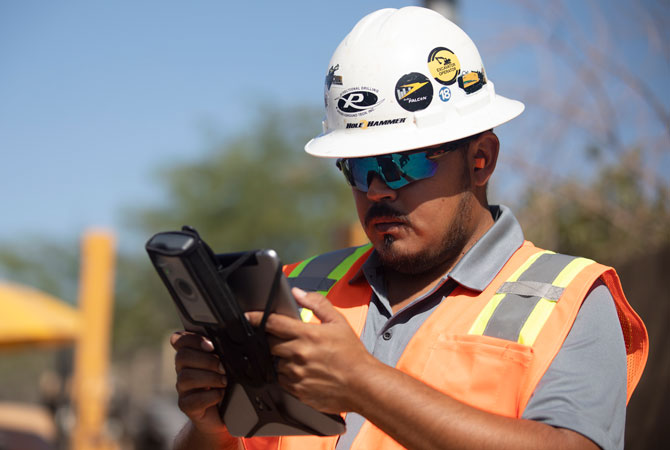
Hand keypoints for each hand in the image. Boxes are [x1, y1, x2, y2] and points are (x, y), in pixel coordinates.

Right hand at [170, 331, 228, 434]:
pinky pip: (192, 400)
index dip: (192, 339)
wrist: (226, 412)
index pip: (179, 339)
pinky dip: (210, 397)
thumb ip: (225, 349)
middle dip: (206, 360)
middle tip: (223, 367)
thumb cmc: (227, 381)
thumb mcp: (228, 362)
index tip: (211, 345)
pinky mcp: (186, 405)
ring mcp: (183, 388)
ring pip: (185, 377)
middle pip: (182, 356)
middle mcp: (183, 369)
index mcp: (191, 354)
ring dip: (209, 378)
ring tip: (224, 381)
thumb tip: (237, 333)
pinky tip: (220, 395)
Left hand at [246, 288, 377, 413]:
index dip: (255, 318)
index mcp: (307, 335)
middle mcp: (298, 354)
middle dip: (273, 340)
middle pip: (269, 343)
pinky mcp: (297, 391)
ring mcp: (296, 374)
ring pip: (275, 363)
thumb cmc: (352, 355)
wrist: (363, 385)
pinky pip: (281, 380)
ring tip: (299, 357)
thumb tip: (298, 293)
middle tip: (287, 340)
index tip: (247, 316)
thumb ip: (317, 304)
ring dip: (281, 358)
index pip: (272, 323)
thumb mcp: (338, 322)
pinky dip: (286, 374)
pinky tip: (302, 371)